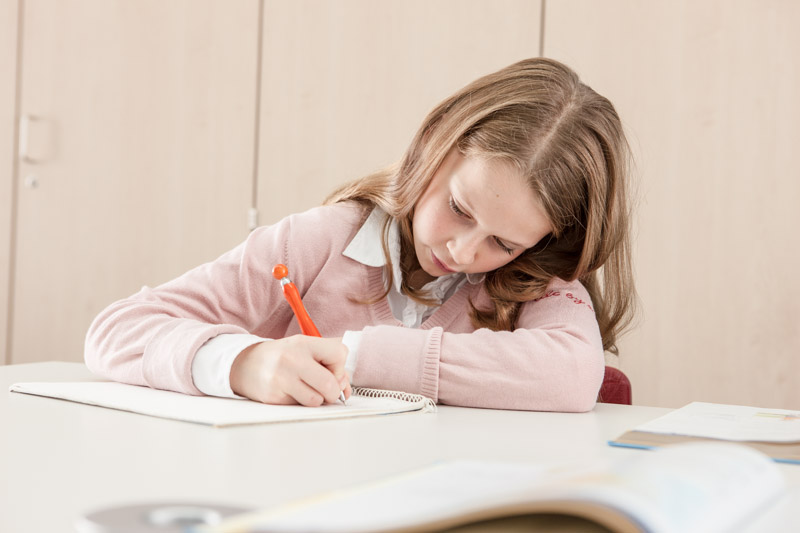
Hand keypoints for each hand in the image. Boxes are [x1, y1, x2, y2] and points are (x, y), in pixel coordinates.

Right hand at [229, 335, 351, 405]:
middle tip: (326, 389)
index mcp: (303, 343)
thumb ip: (330, 366)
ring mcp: (281, 379)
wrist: (246, 364)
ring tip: (306, 390)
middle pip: (330, 383)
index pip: (339, 354)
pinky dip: (300, 403)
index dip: (340, 367)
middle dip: (334, 391)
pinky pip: (300, 407)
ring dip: (317, 399)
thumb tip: (345, 390)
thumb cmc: (283, 357)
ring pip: (317, 400)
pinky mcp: (274, 397)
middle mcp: (292, 359)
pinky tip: (291, 392)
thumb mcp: (305, 351)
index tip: (331, 369)